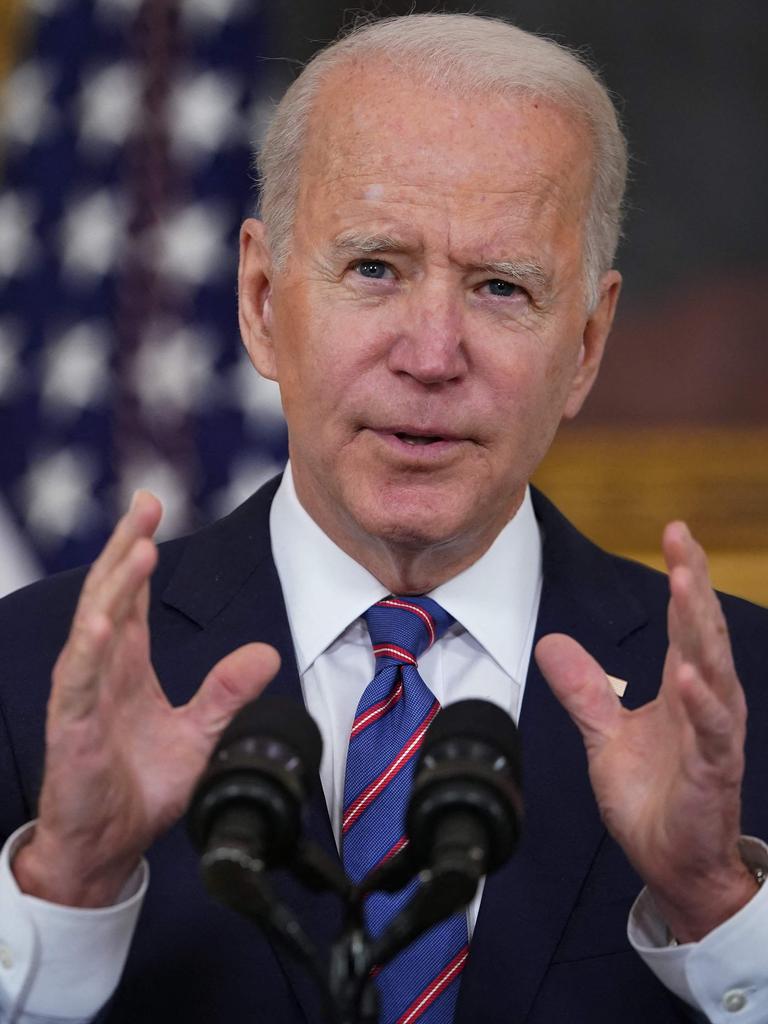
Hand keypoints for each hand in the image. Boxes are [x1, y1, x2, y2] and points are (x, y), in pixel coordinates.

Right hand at [13, 492, 279, 907]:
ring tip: (139, 545)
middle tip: (147, 501)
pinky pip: (80, 679)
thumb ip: (228, 691)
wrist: (108, 845)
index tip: (153, 507)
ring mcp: (83, 694)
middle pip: (111, 593)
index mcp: (126, 664)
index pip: (132, 595)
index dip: (139, 550)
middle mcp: (102, 669)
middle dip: (128, 545)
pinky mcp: (73, 726)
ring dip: (116, 584)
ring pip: (95, 626)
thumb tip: (267, 653)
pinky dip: (91, 647)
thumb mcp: (199, 733)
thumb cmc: (142, 786)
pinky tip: (105, 617)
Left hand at [535, 522, 755, 942]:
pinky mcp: (713, 770)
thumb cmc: (653, 797)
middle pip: (703, 632)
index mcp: (684, 689)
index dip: (683, 576)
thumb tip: (550, 642)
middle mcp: (706, 702)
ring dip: (700, 626)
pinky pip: (712, 731)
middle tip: (683, 539)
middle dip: (694, 583)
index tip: (674, 531)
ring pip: (713, 670)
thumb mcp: (605, 735)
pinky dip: (701, 702)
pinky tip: (688, 673)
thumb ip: (584, 689)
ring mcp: (714, 734)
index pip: (687, 622)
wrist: (673, 863)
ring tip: (686, 582)